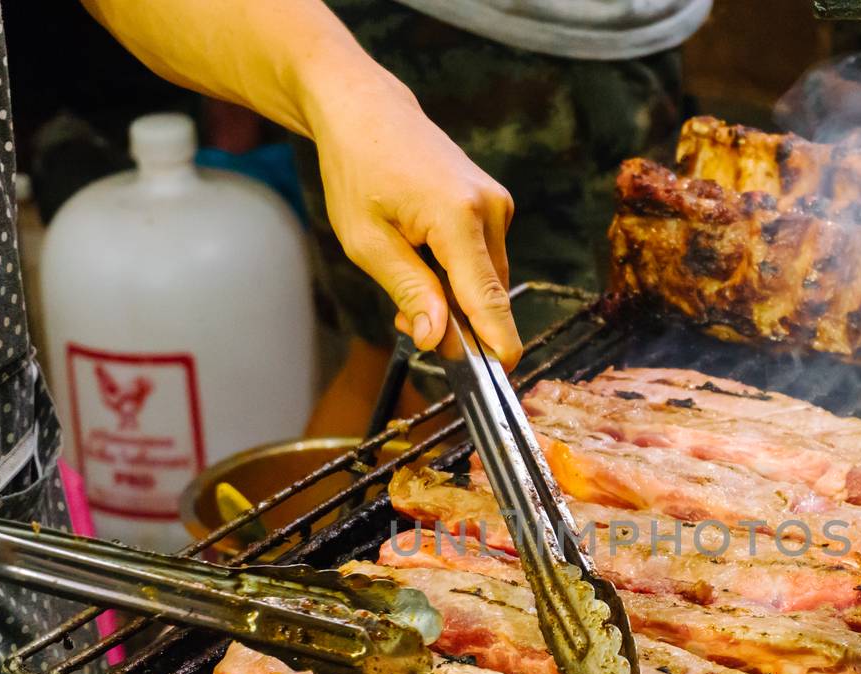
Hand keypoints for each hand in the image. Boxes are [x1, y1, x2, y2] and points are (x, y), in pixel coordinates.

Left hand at [304, 74, 521, 367]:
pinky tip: (423, 257)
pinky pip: (483, 258)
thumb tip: (436, 338)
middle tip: (404, 317)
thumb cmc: (357, 168)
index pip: (486, 296)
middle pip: (486, 294)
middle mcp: (490, 207)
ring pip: (485, 279)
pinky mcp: (495, 204)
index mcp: (458, 215)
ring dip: (453, 296)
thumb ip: (407, 290)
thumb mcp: (365, 241)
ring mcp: (497, 203)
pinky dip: (457, 272)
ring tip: (405, 275)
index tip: (502, 375)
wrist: (367, 110)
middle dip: (453, 319)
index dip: (496, 341)